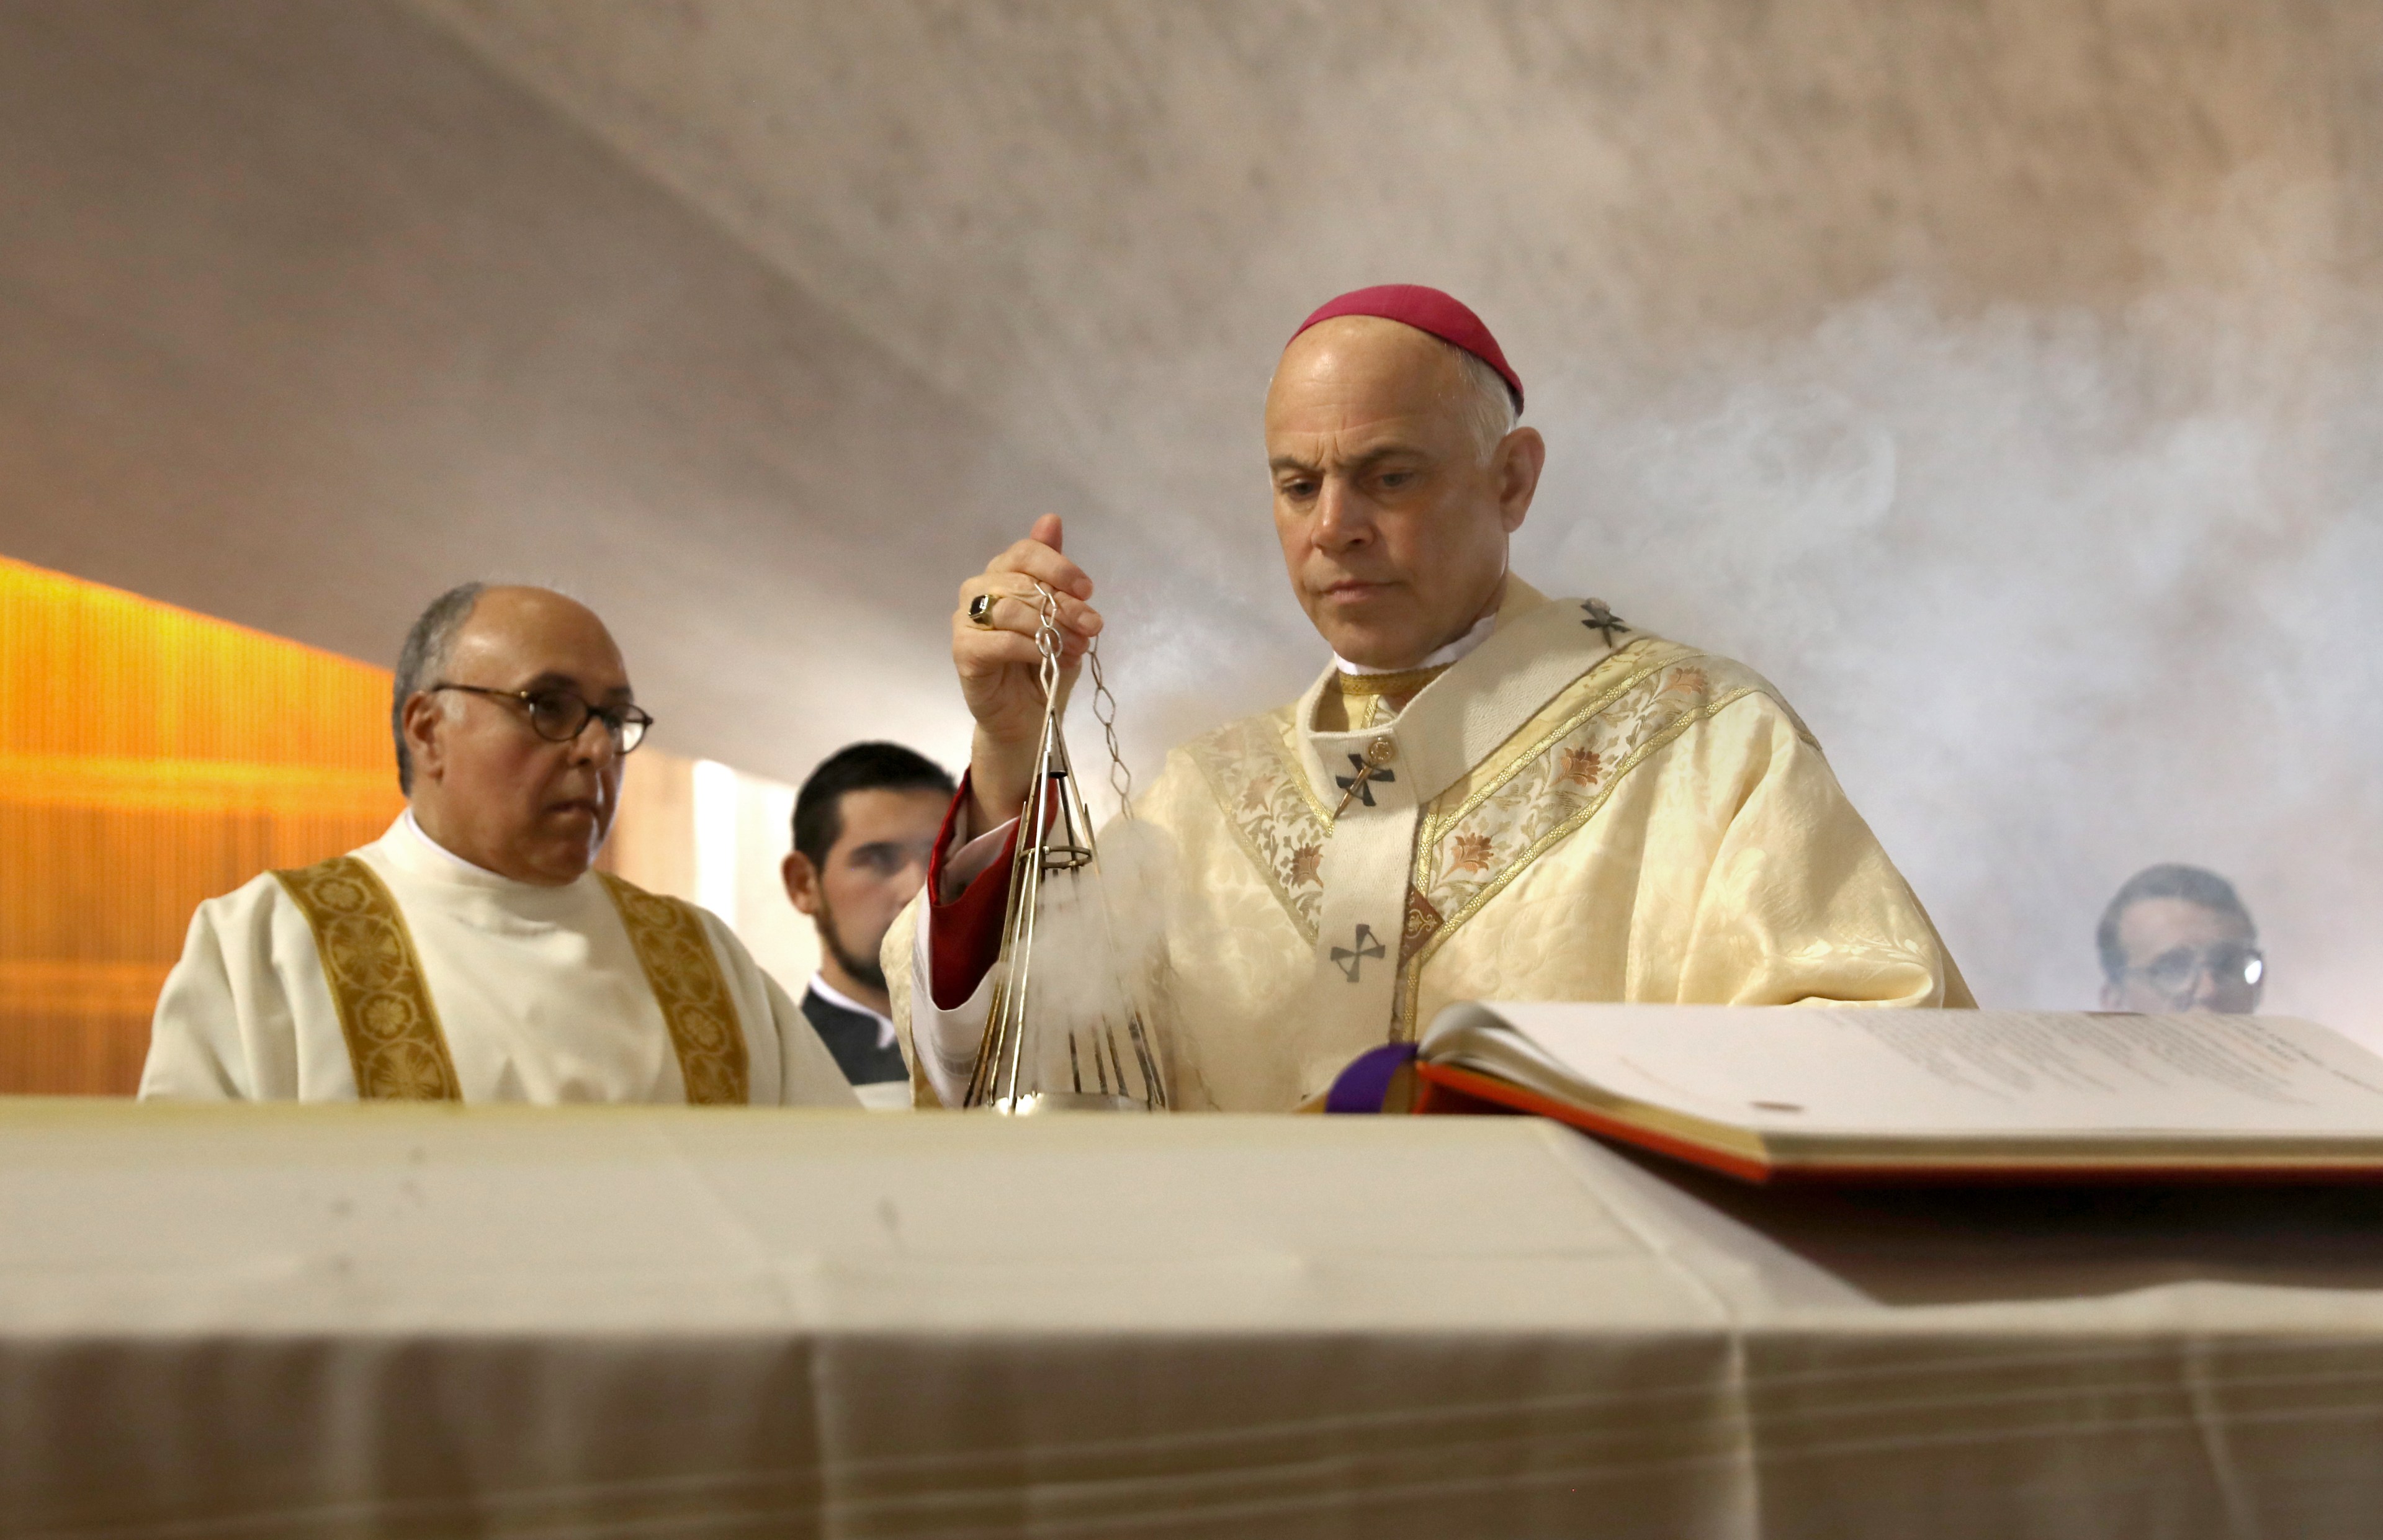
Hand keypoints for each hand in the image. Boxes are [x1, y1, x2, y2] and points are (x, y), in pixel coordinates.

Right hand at [953, 514, 1101, 830]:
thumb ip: (1055, 573)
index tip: (1088, 590)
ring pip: (1009, 608)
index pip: (1025, 551)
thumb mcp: (1063, 616)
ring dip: (1050, 628)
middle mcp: (980, 590)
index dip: (1058, 566)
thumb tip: (1051, 519)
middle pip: (1021, 581)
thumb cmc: (1045, 663)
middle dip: (1064, 604)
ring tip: (1075, 649)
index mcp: (1004, 574)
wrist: (1030, 716)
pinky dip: (1027, 647)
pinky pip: (996, 640)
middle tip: (1092, 627)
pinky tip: (1047, 657)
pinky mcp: (963, 652)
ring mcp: (966, 621)